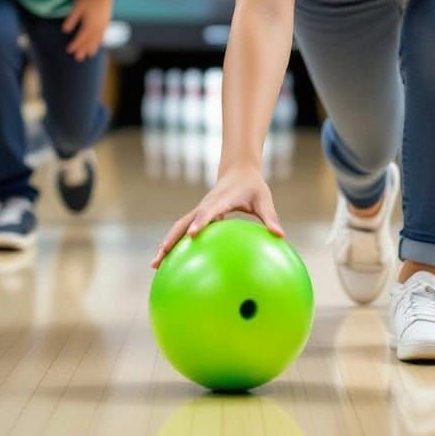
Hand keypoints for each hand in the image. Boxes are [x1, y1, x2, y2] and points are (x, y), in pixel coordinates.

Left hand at [62, 0, 113, 61]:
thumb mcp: (77, 7)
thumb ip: (72, 19)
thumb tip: (64, 30)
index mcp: (89, 24)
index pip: (81, 38)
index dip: (75, 45)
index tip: (69, 51)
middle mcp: (97, 27)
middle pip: (89, 41)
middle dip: (83, 50)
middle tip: (78, 59)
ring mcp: (103, 25)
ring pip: (97, 39)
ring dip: (93, 47)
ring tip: (90, 55)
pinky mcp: (107, 21)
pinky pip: (103, 35)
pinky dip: (100, 41)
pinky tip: (99, 42)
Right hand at [151, 164, 283, 268]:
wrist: (238, 170)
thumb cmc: (253, 186)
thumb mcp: (264, 199)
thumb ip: (270, 217)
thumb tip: (280, 235)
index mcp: (221, 200)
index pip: (209, 212)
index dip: (200, 222)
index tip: (192, 235)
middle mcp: (206, 205)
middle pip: (183, 223)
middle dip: (171, 239)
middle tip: (160, 258)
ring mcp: (200, 210)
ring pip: (178, 227)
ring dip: (166, 244)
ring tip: (154, 265)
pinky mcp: (198, 216)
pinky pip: (183, 230)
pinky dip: (174, 244)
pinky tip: (169, 263)